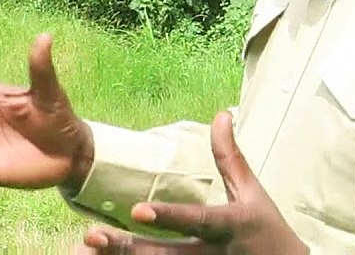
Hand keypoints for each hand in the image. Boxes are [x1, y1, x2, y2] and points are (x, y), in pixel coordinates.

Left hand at [78, 110, 306, 254]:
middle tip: (92, 235)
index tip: (137, 210)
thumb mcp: (252, 193)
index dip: (168, 216)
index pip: (196, 221)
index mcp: (230, 226)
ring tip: (87, 249)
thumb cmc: (267, 231)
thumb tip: (221, 113)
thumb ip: (230, 157)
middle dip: (128, 248)